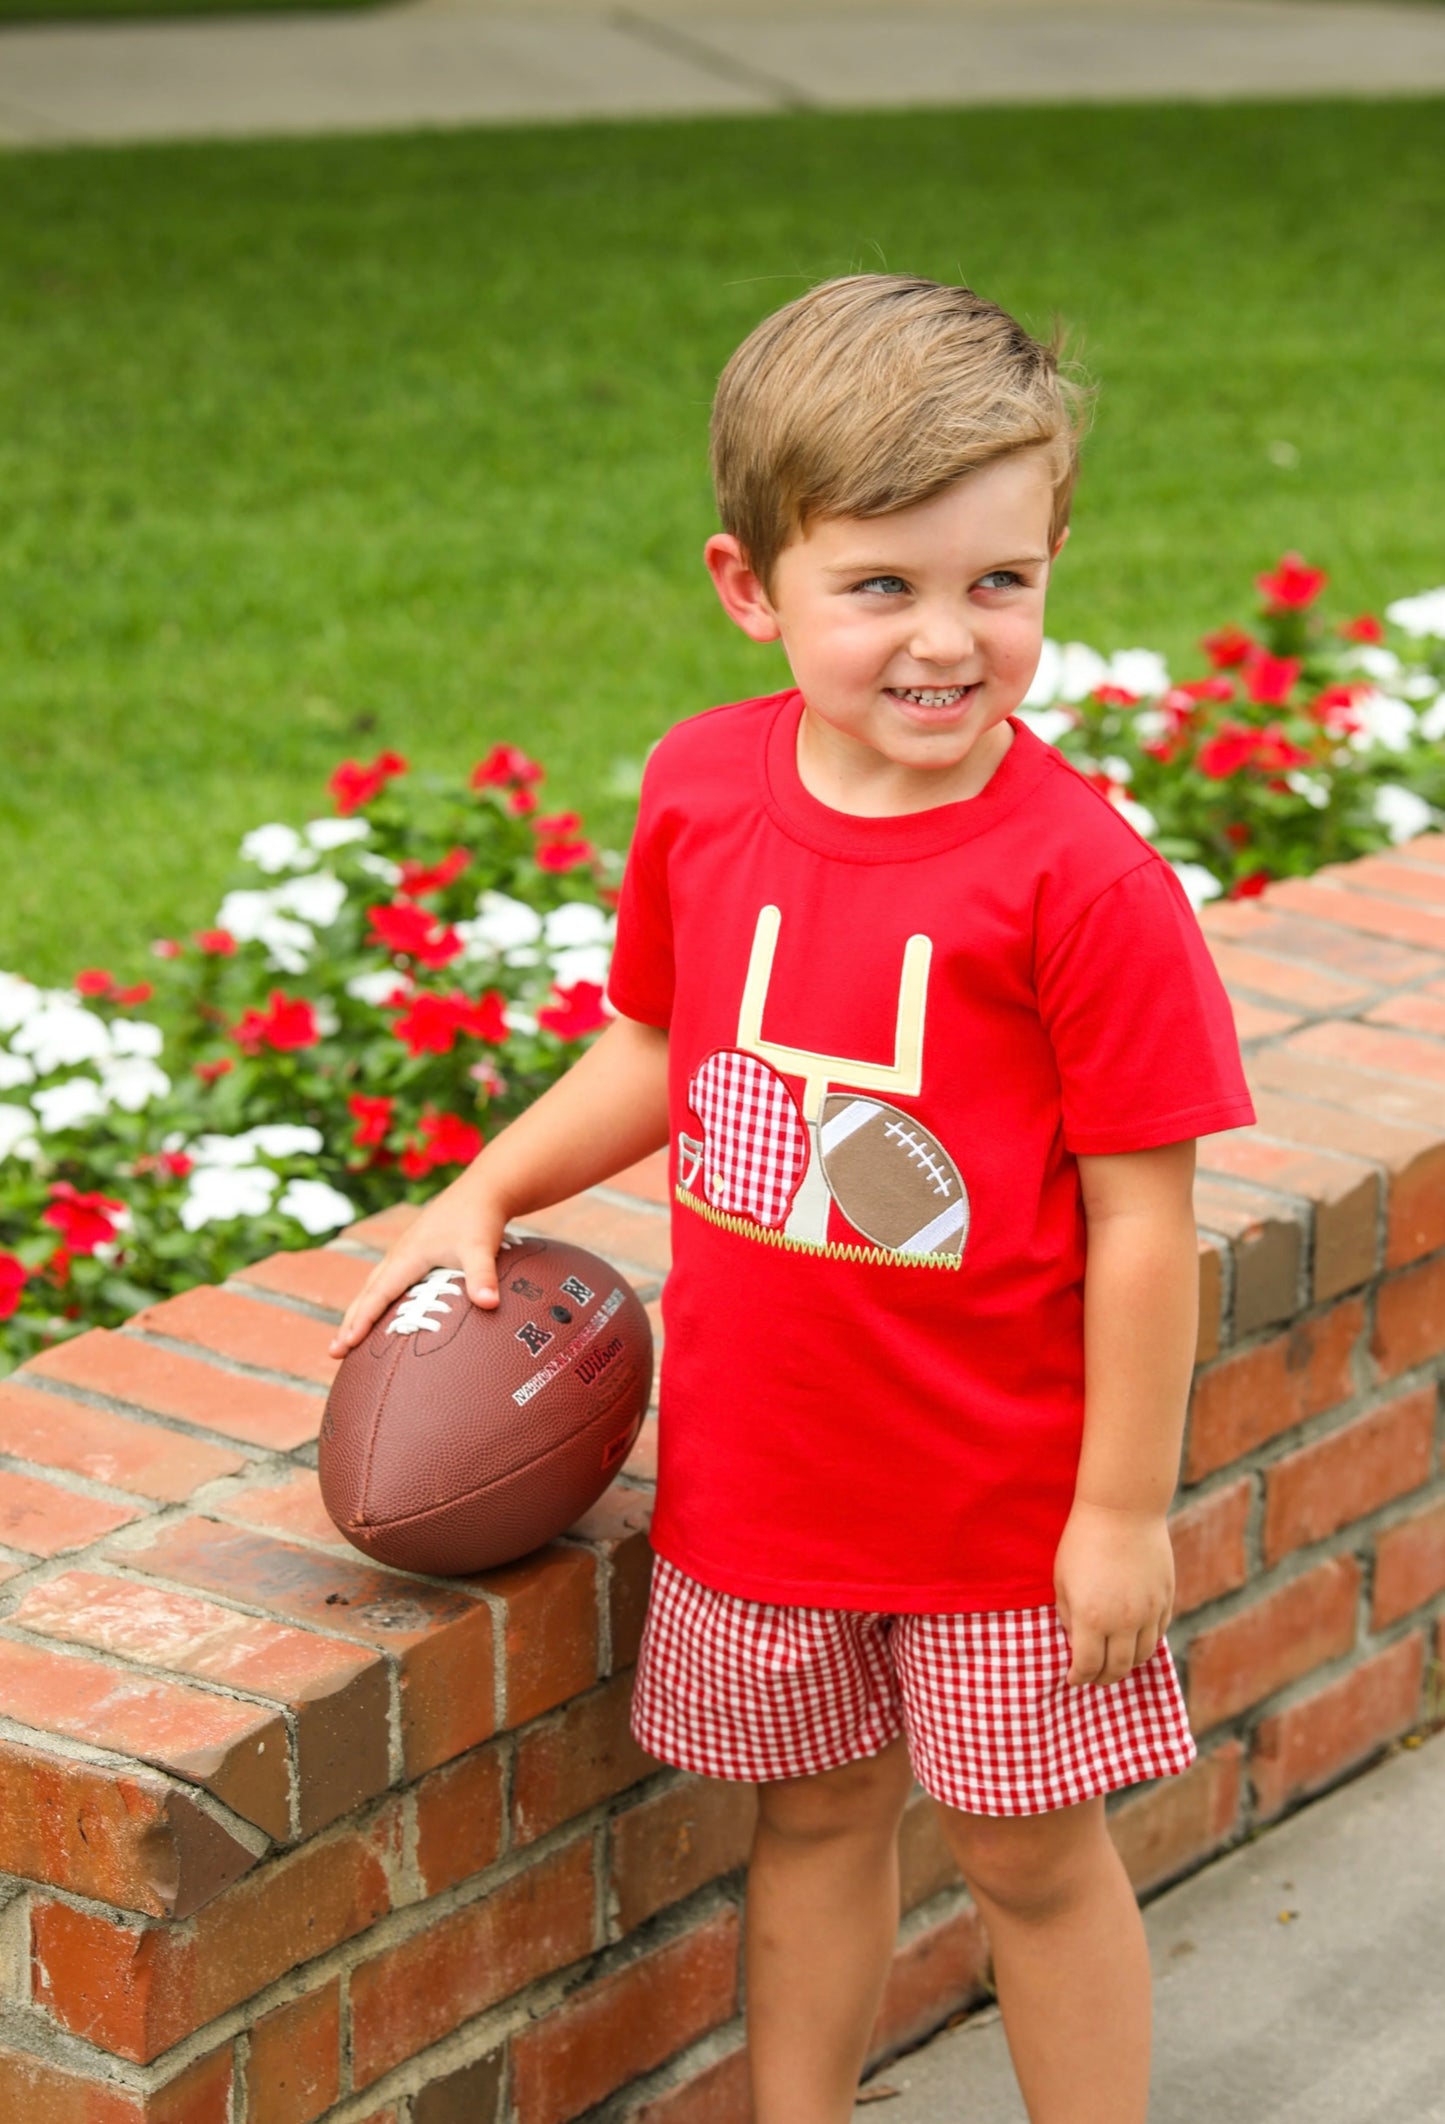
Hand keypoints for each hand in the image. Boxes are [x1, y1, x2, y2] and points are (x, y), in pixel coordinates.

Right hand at [328, 1175, 508, 1356]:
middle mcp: (399, 1254)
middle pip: (367, 1293)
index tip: (346, 1344)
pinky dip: (375, 1298)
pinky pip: (387, 1279)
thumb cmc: (480, 1219)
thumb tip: (489, 1304)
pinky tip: (379, 1310)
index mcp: (408, 1256)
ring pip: (374, 1285)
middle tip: (334, 1352)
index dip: (362, 1321)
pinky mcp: (415, 1251)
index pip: (378, 1295)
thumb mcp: (481, 1247)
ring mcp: (405, 1252)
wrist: (484, 1189)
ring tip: (348, 1338)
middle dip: (350, 1322)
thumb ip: (482, 1276)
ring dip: (359, 1311)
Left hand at [1052, 1500, 1174, 1687]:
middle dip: (1103, 1678)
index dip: (1078, 1678)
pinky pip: (1158, 1634)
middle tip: (1093, 1677)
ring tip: (1114, 1663)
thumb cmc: (1082, 1542)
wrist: (1122, 1510)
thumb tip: (1076, 1642)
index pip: (1087, 1666)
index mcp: (1092, 1618)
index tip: (1072, 1679)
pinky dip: (1145, 1644)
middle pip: (1118, 1668)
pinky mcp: (1165, 1599)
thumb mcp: (1062, 1580)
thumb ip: (1068, 1617)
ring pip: (1142, 1656)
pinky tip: (1133, 1641)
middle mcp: (1124, 1622)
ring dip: (1127, 1665)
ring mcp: (1149, 1611)